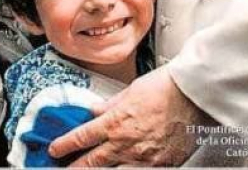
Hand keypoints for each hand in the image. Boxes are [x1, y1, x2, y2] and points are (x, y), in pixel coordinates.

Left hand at [48, 66, 203, 166]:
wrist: (194, 96)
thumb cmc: (165, 87)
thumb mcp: (130, 90)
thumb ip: (111, 104)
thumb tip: (96, 110)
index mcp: (116, 121)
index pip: (82, 136)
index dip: (65, 144)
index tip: (54, 149)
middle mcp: (126, 143)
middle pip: (93, 163)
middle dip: (75, 168)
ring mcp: (143, 158)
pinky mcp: (161, 166)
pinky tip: (122, 169)